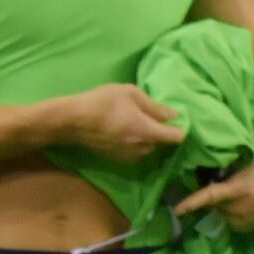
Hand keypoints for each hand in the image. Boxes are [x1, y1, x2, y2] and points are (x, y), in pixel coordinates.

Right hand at [55, 83, 183, 161]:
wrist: (72, 121)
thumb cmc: (103, 102)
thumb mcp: (131, 94)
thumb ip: (155, 106)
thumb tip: (174, 115)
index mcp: (148, 132)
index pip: (176, 137)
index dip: (180, 128)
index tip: (176, 119)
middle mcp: (142, 149)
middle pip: (161, 142)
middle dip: (159, 130)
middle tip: (146, 114)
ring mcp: (129, 156)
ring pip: (147, 147)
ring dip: (145, 136)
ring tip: (132, 120)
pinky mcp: (118, 159)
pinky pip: (134, 151)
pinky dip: (133, 142)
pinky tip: (121, 129)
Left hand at [175, 133, 253, 231]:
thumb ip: (246, 134)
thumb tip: (232, 117)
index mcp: (239, 188)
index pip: (210, 196)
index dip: (192, 202)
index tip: (177, 208)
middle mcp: (240, 207)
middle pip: (214, 205)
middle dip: (211, 196)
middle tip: (214, 181)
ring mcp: (247, 218)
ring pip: (223, 215)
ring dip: (221, 206)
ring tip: (229, 192)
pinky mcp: (253, 226)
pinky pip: (234, 222)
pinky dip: (232, 214)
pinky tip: (239, 202)